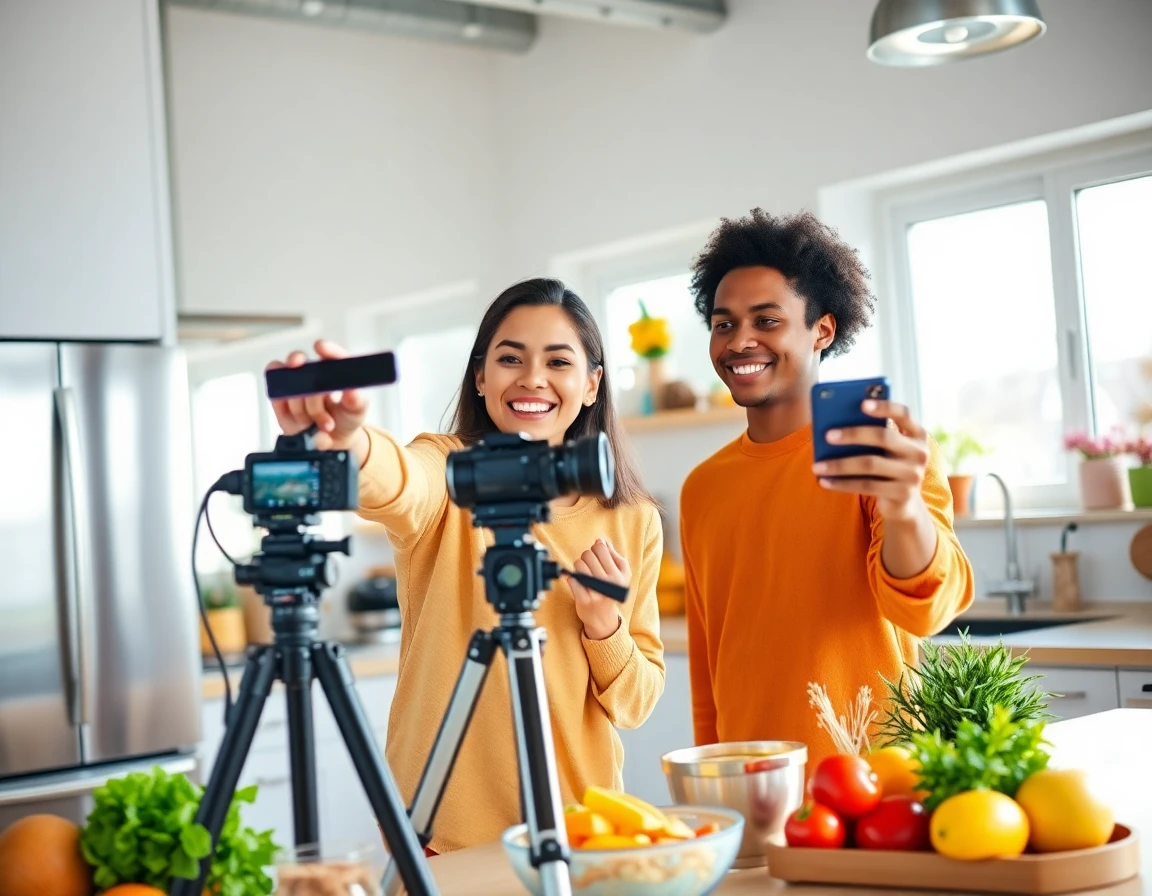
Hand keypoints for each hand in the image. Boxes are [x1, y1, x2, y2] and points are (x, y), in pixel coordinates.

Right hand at [267, 339, 369, 459]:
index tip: (320, 348)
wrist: (332, 442)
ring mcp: (295, 385)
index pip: (331, 354)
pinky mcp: (280, 399)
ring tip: (324, 423)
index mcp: (334, 370)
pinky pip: (275, 394)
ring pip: (291, 387)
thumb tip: (351, 391)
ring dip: (307, 409)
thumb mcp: (357, 411)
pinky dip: (285, 405)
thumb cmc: (346, 420)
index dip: (325, 349)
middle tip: (311, 384)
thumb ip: (356, 400)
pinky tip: (300, 418)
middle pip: (300, 361)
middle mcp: (312, 373)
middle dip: (303, 374)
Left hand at [569, 538, 628, 640]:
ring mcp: (596, 592)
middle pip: (588, 555)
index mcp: (619, 575)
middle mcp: (608, 583)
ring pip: (578, 565)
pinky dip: (572, 578)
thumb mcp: (621, 574)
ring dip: (578, 567)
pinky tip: (578, 582)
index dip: (595, 548)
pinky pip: (572, 579)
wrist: (604, 618)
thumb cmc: (612, 591)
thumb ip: (613, 555)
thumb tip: (601, 541)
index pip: (601, 548)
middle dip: (586, 557)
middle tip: (589, 565)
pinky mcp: (583, 600)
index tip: (596, 555)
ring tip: (584, 573)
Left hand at [812, 399, 929, 521]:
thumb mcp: (883, 450)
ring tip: (817, 466)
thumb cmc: (887, 466)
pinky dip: (842, 483)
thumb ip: (870, 435)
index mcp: (916, 434)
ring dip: (840, 465)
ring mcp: (913, 474)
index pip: (903, 413)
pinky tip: (824, 481)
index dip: (884, 407)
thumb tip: (832, 427)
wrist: (904, 503)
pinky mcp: (902, 494)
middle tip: (827, 435)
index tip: (862, 404)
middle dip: (853, 434)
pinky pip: (866, 485)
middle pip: (883, 437)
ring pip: (870, 464)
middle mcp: (919, 452)